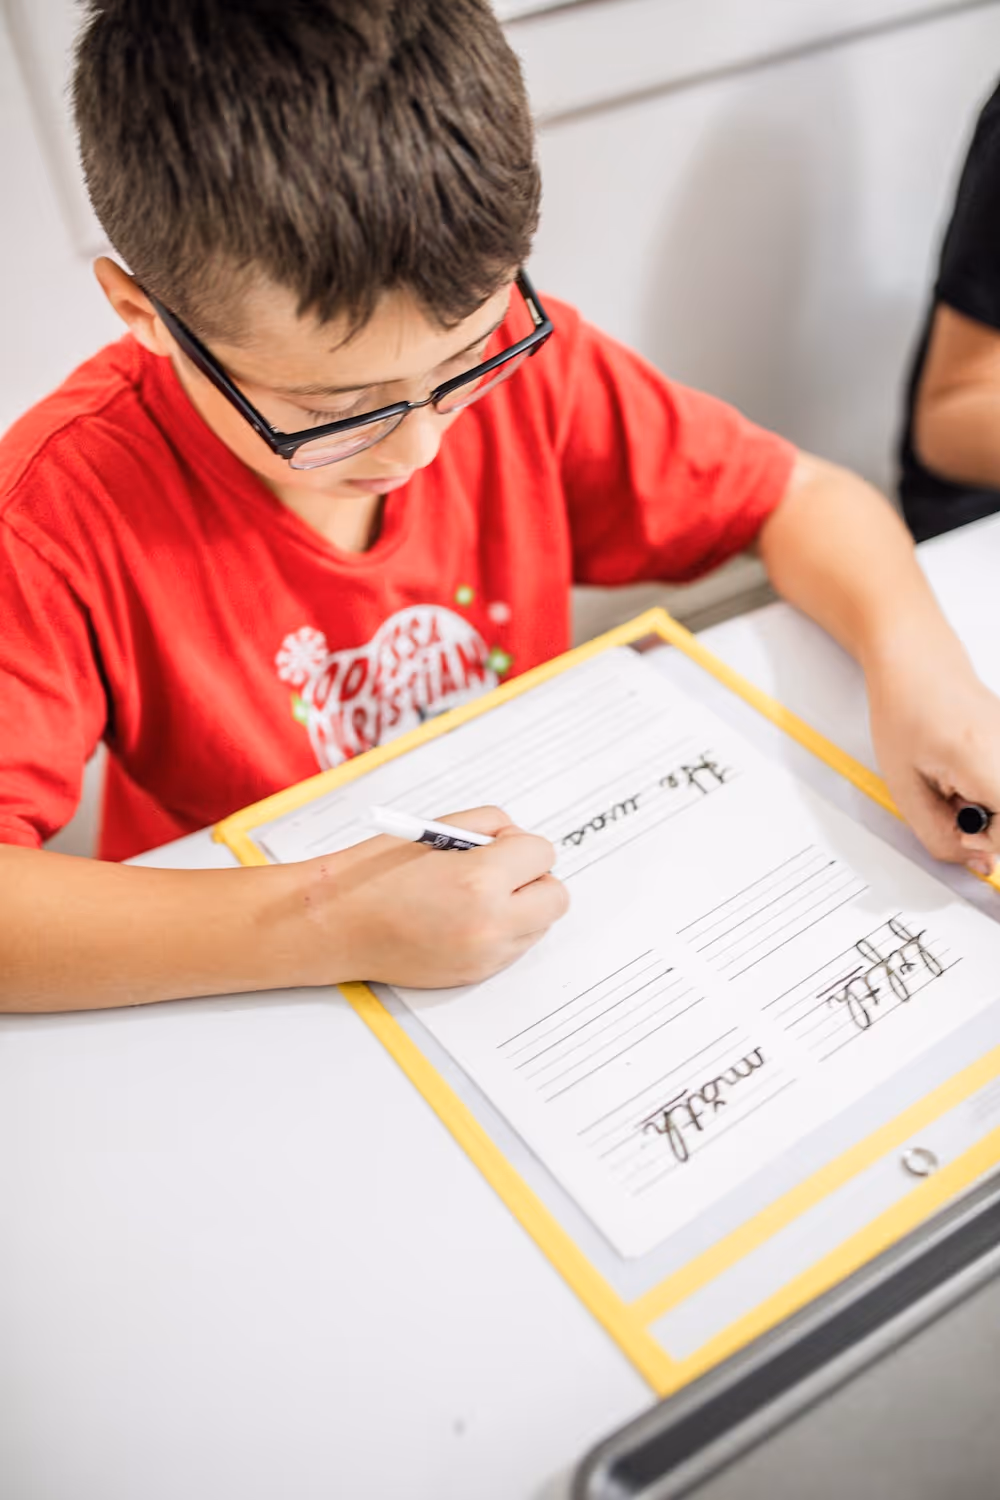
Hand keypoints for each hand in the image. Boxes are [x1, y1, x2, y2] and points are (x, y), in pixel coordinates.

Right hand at [297, 806, 568, 987]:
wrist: (336, 926)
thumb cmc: (376, 874)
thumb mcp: (435, 830)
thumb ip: (488, 827)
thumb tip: (517, 839)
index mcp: (480, 880)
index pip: (542, 854)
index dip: (520, 845)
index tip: (499, 845)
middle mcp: (490, 923)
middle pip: (556, 897)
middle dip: (534, 878)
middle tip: (501, 871)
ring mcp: (485, 956)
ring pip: (540, 926)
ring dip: (522, 907)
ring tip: (477, 896)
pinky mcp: (475, 975)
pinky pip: (515, 948)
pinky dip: (503, 931)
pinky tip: (465, 919)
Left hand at [866, 655, 999, 878]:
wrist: (916, 664)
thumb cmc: (906, 710)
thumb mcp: (906, 786)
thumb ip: (939, 834)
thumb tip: (973, 863)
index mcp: (990, 763)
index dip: (982, 843)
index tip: (955, 826)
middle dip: (984, 825)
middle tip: (948, 798)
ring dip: (985, 807)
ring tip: (952, 780)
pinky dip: (988, 789)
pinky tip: (963, 771)